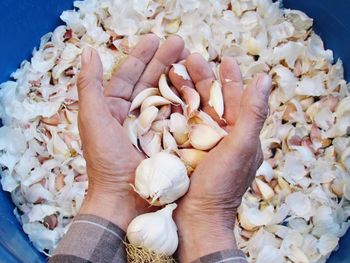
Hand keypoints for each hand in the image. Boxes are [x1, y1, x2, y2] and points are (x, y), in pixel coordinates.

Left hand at [77, 34, 187, 229]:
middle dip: (164, 60)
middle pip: (151, 82)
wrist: (123, 201)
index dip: (141, 56)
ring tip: (192, 59)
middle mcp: (134, 115)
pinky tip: (198, 88)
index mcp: (114, 109)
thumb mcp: (93, 120)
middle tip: (181, 42)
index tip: (156, 38)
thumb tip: (88, 52)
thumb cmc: (105, 162)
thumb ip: (89, 86)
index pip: (129, 75)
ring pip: (166, 96)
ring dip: (178, 77)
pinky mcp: (168, 139)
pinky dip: (187, 102)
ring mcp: (153, 127)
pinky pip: (178, 117)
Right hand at [169, 54, 271, 261]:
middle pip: (214, 101)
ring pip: (195, 110)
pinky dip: (174, 109)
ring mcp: (202, 144)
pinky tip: (165, 96)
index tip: (225, 59)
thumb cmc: (220, 185)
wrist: (195, 219)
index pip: (238, 100)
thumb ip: (253, 113)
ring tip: (174, 71)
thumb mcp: (240, 147)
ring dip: (187, 90)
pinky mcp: (185, 151)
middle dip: (204, 79)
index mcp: (241, 135)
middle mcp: (223, 138)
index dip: (232, 78)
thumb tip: (265, 78)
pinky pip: (181, 124)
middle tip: (191, 58)